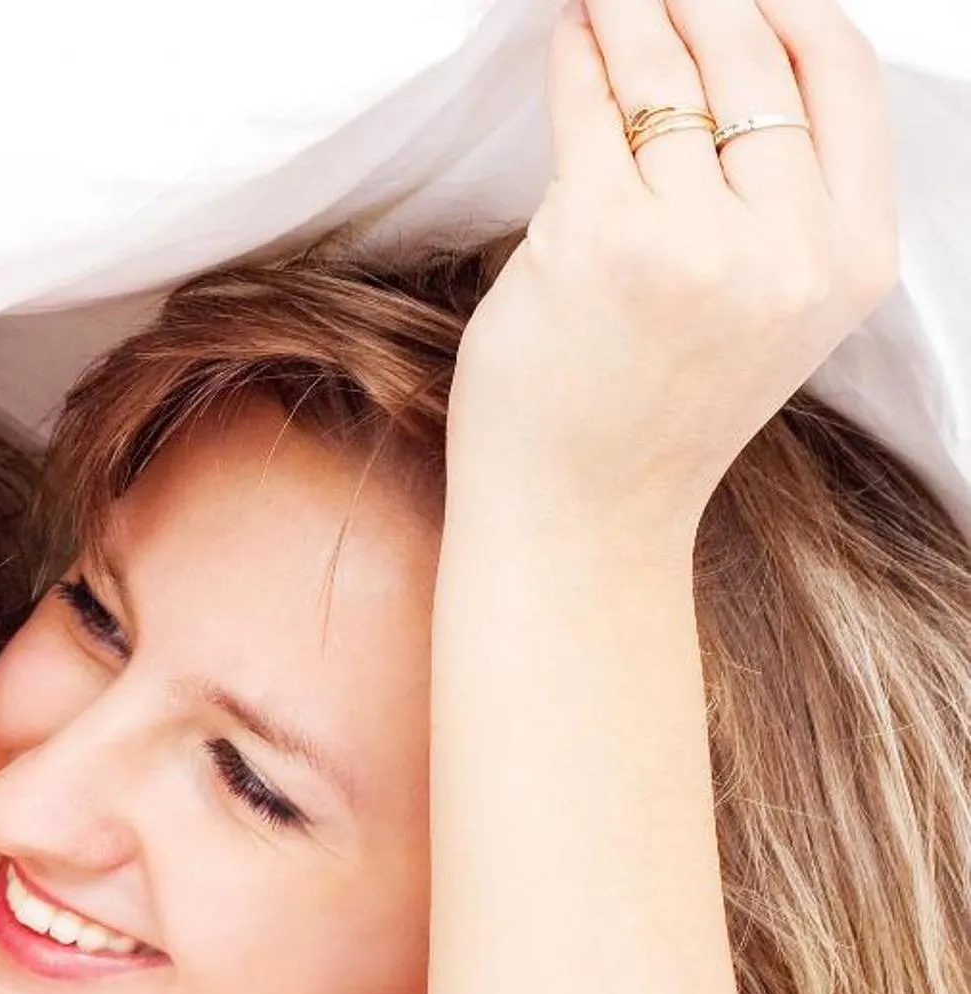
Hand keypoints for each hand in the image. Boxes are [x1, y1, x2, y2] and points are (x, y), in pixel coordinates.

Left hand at [448, 0, 895, 539]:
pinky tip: (567, 36)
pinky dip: (576, 61)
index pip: (840, 77)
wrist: (582, 516)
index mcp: (851, 258)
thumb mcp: (770, 306)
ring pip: (666, 82)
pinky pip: (589, 116)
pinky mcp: (599, 244)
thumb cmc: (655, 410)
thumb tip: (737, 62)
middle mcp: (787, 248)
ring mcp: (695, 245)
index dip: (785, 6)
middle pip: (749, 64)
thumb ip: (781, 200)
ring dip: (629, 15)